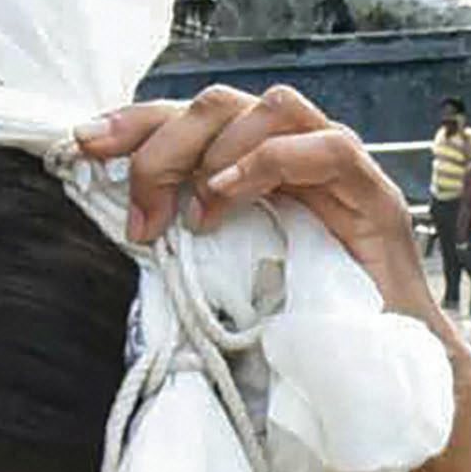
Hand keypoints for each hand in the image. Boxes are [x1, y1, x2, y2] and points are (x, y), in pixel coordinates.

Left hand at [74, 88, 439, 324]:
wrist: (386, 370)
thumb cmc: (309, 326)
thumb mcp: (230, 272)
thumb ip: (195, 234)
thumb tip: (135, 217)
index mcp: (260, 165)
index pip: (194, 118)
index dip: (137, 122)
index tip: (84, 145)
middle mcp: (299, 152)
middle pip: (222, 101)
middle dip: (166, 143)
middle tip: (144, 212)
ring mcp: (340, 168)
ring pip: (271, 105)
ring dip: (217, 150)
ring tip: (194, 213)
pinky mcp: (373, 194)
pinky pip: (323, 148)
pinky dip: (265, 164)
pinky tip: (225, 201)